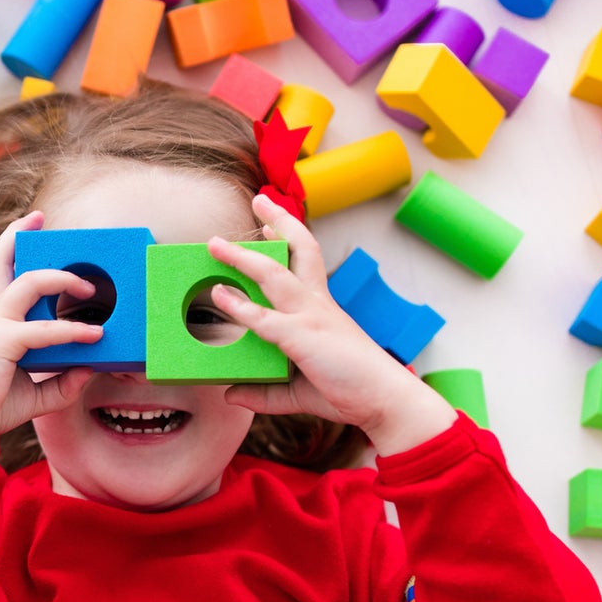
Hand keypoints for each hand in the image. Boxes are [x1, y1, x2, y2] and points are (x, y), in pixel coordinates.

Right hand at [0, 211, 104, 433]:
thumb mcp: (36, 395)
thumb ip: (62, 382)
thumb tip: (90, 369)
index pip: (2, 276)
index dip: (12, 248)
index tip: (30, 227)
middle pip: (1, 262)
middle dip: (18, 234)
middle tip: (40, 218)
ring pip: (29, 283)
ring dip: (62, 278)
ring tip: (89, 289)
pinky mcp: (2, 342)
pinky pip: (43, 330)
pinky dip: (70, 331)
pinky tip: (93, 336)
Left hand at [205, 194, 456, 454]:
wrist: (386, 402)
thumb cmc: (350, 391)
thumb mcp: (298, 392)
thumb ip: (264, 392)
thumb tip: (230, 394)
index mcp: (322, 308)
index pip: (307, 261)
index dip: (290, 237)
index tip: (271, 221)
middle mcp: (318, 304)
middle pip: (299, 250)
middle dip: (278, 221)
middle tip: (258, 199)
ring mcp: (311, 317)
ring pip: (274, 275)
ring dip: (242, 257)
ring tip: (215, 244)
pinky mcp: (304, 337)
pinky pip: (265, 318)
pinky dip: (240, 306)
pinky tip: (219, 295)